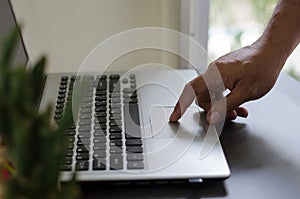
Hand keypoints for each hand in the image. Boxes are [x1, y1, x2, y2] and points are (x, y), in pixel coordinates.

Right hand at [170, 41, 284, 123]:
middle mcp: (213, 71)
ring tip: (240, 111)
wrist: (272, 50)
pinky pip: (219, 89)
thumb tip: (211, 117)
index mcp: (215, 74)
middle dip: (213, 109)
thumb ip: (226, 106)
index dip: (180, 105)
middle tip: (230, 116)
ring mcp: (219, 71)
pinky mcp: (225, 72)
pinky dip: (227, 98)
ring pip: (213, 94)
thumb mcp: (246, 92)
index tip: (174, 117)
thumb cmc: (263, 67)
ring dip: (223, 105)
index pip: (191, 91)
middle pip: (203, 96)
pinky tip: (240, 103)